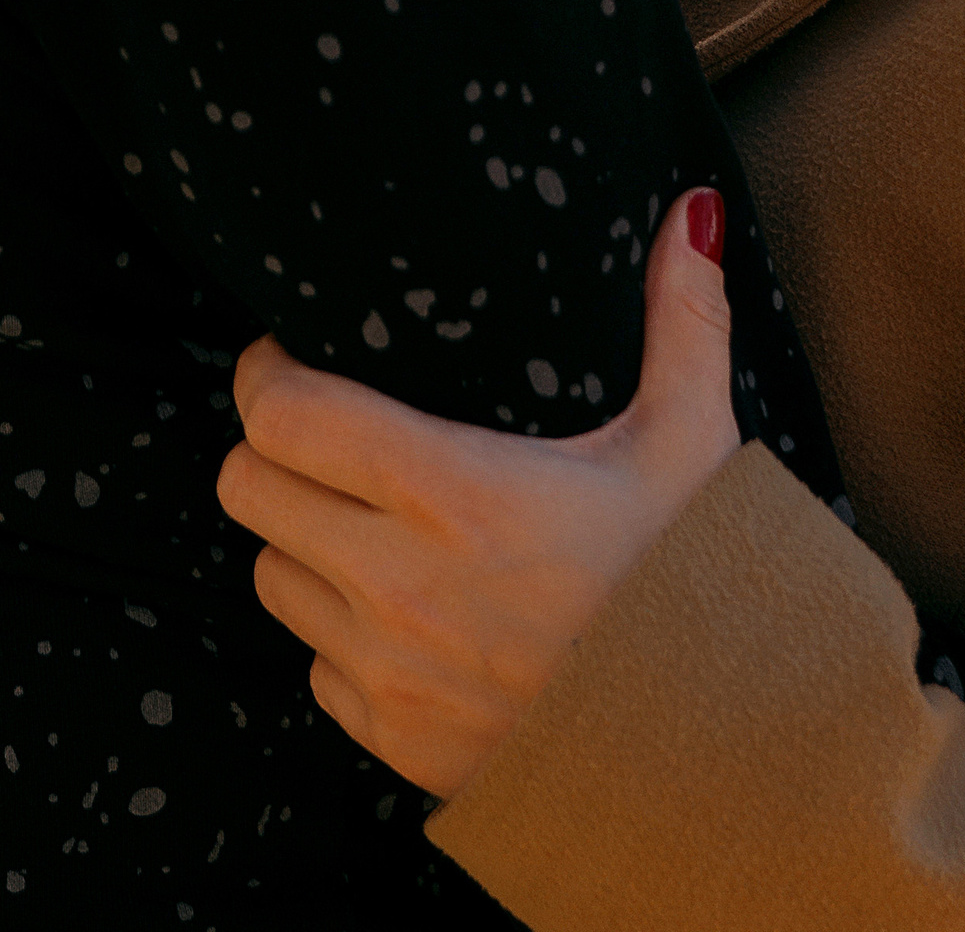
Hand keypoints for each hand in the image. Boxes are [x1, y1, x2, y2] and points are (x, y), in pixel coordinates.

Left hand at [215, 185, 738, 799]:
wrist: (717, 753)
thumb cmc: (696, 582)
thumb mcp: (691, 439)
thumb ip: (683, 316)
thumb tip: (692, 211)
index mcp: (455, 492)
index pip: (285, 417)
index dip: (267, 373)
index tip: (289, 353)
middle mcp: (399, 585)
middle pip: (247, 490)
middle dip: (272, 447)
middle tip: (319, 427)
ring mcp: (387, 671)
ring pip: (272, 576)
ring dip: (302, 537)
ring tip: (364, 514)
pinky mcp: (392, 739)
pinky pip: (314, 667)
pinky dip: (340, 630)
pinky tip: (406, 607)